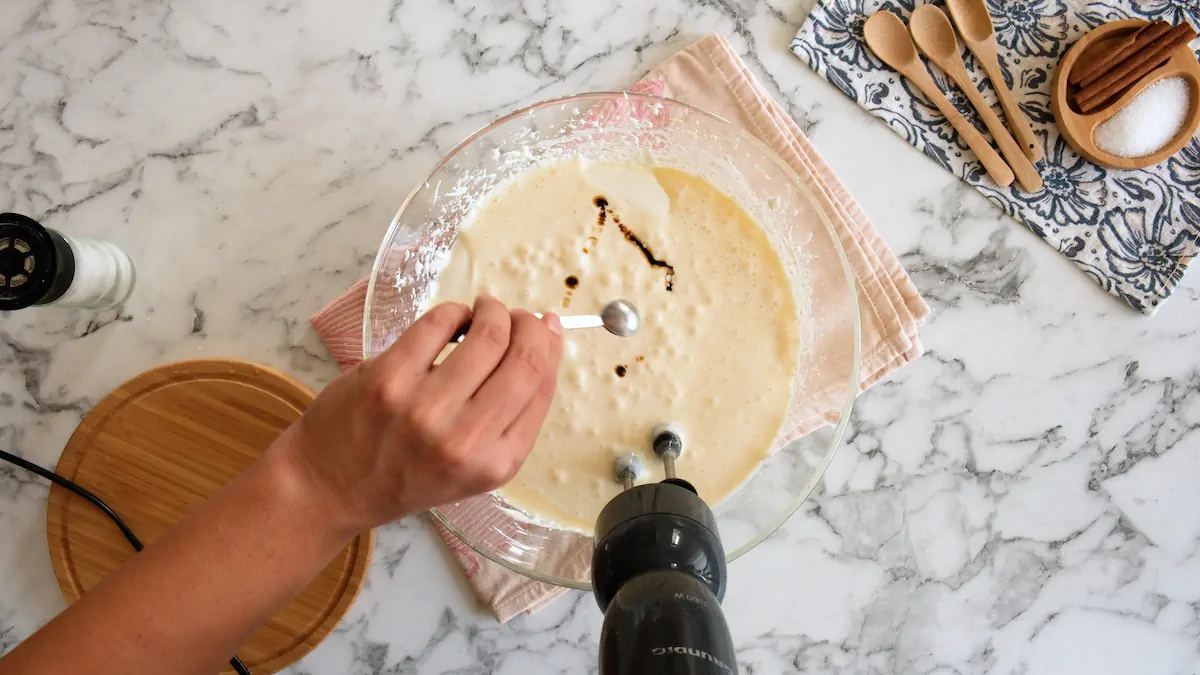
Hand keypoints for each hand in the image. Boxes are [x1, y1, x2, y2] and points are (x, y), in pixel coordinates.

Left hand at [278, 296, 563, 533]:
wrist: (330, 488)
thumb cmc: (405, 474)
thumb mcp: (473, 467)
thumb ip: (508, 416)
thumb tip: (543, 340)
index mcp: (495, 464)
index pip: (541, 386)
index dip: (549, 347)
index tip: (545, 327)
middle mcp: (465, 441)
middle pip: (523, 358)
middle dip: (527, 324)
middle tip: (515, 316)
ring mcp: (425, 409)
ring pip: (486, 335)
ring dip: (491, 311)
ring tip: (484, 311)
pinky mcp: (388, 379)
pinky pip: (438, 323)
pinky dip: (452, 312)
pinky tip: (449, 320)